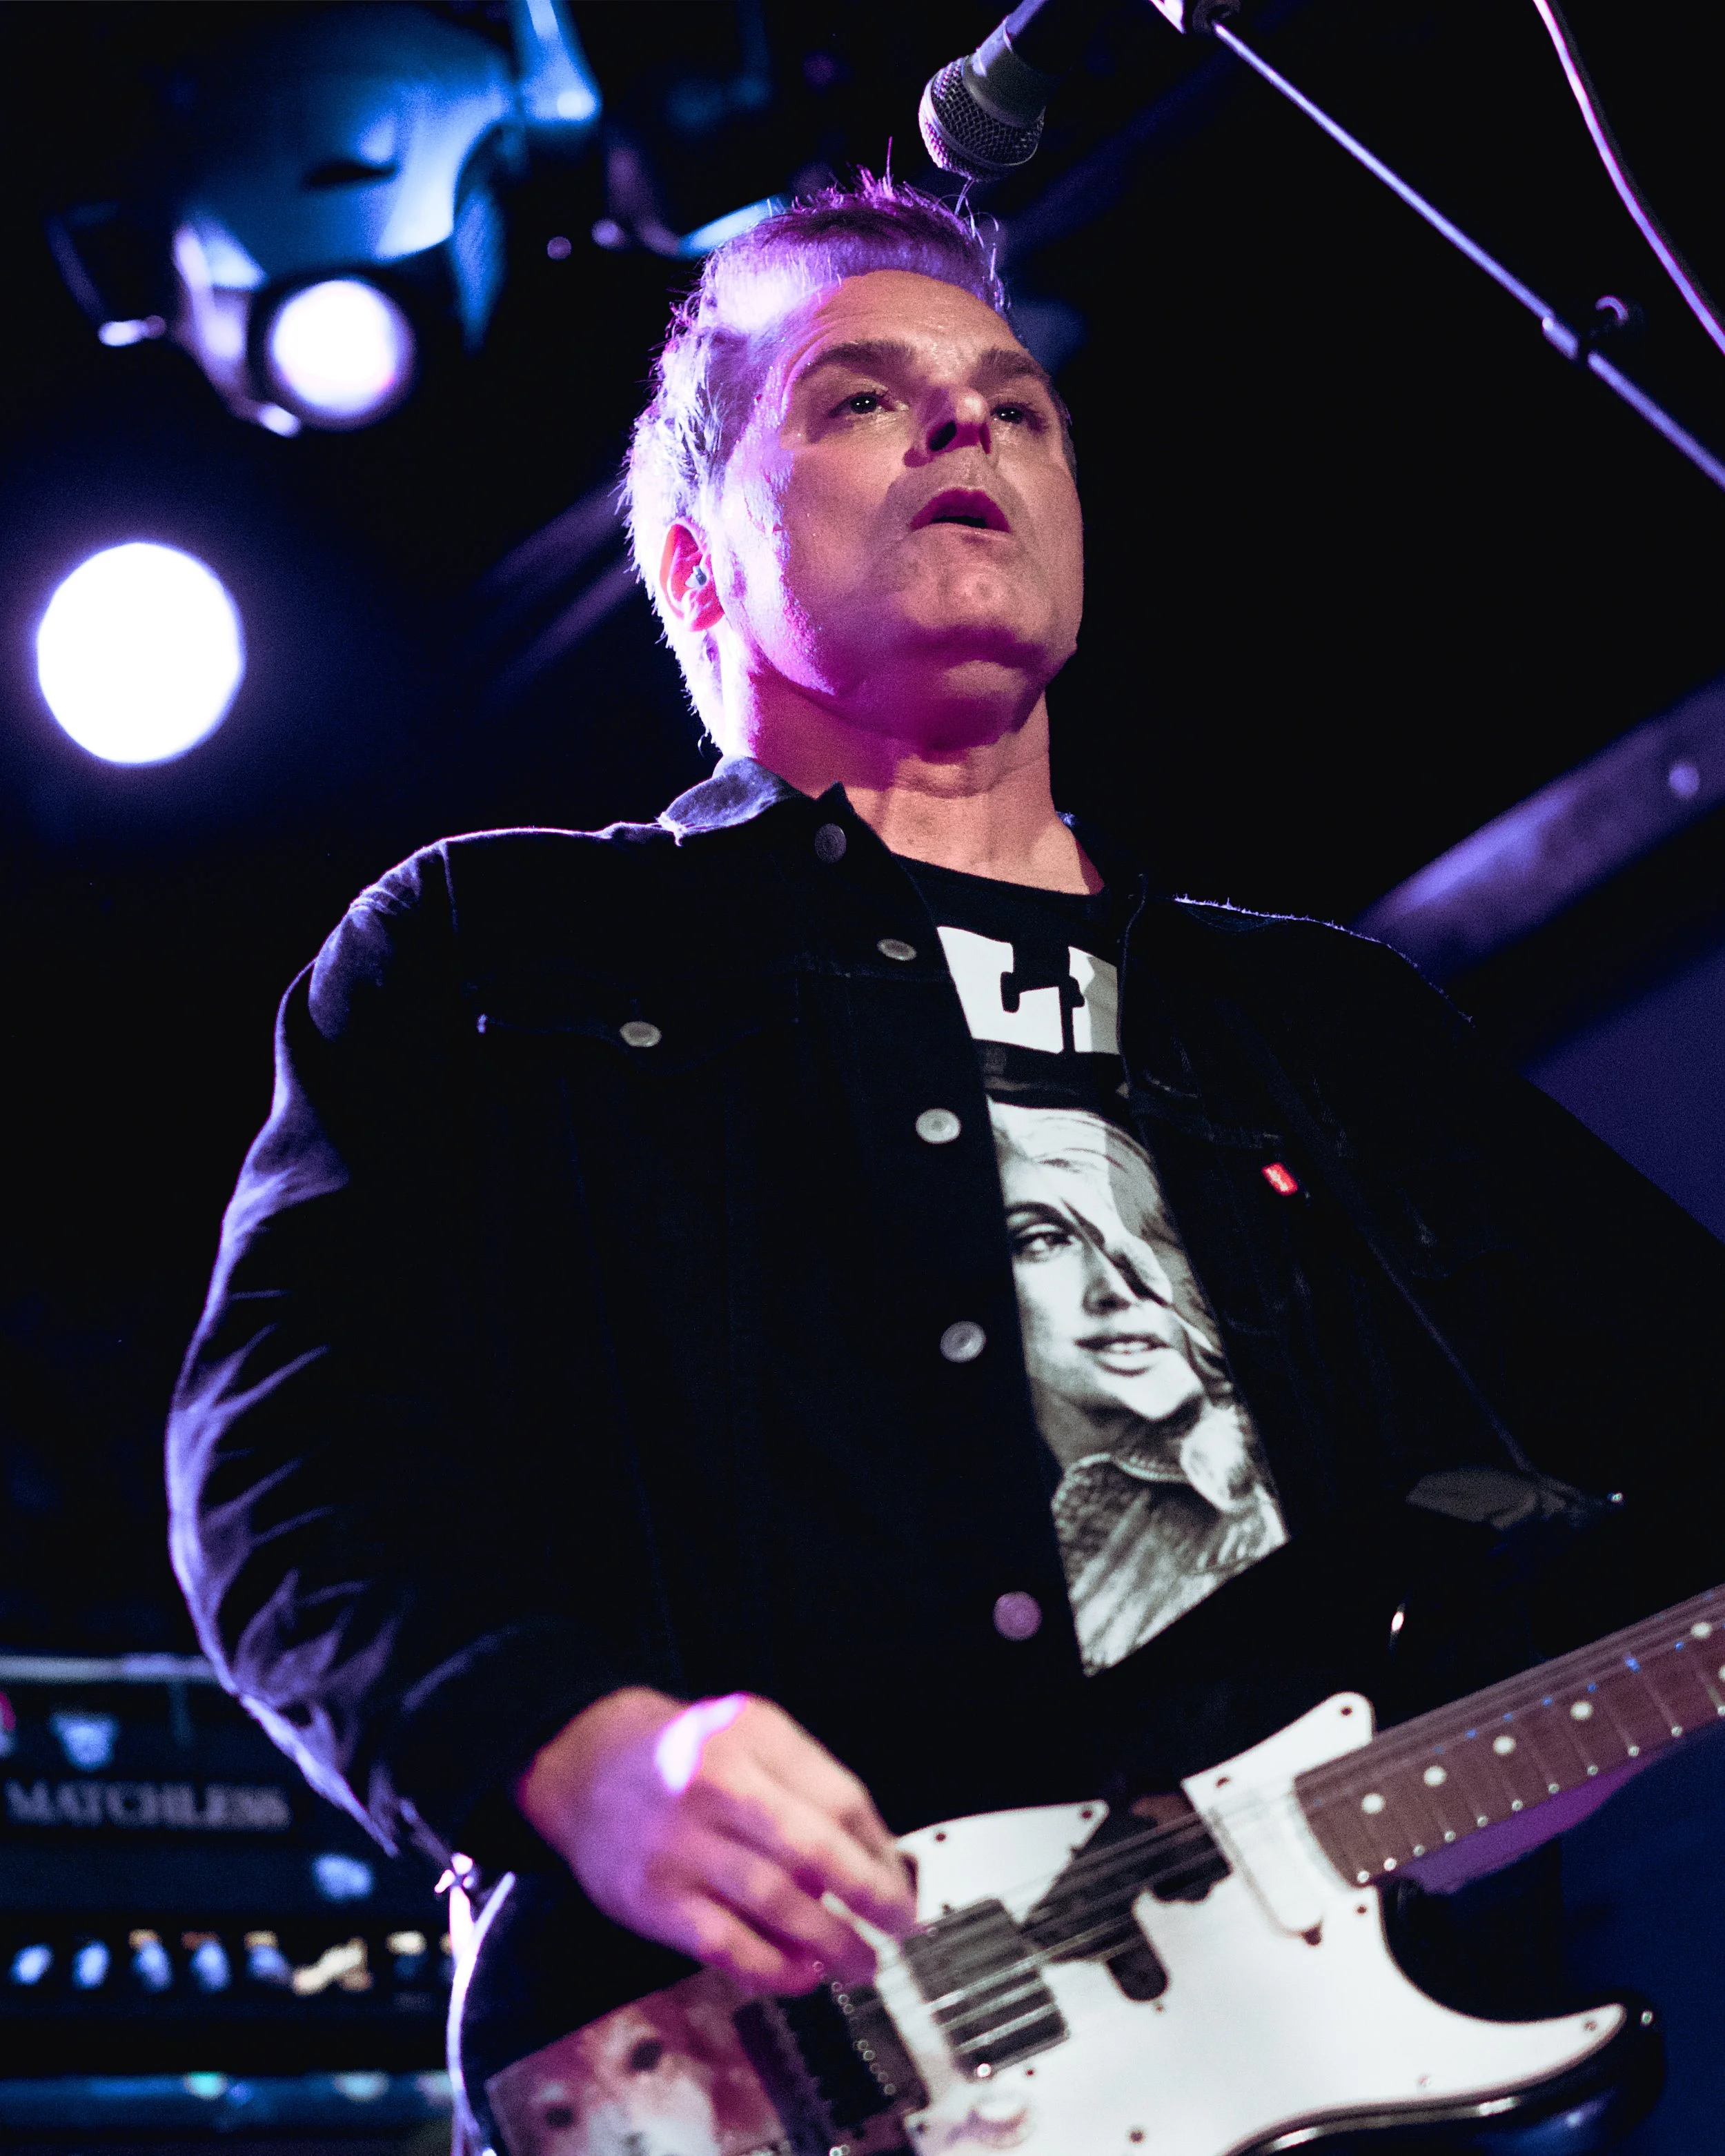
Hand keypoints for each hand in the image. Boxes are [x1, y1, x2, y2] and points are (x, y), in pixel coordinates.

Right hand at [514, 1687, 916, 1993]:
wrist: (584, 1763)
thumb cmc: (685, 1755)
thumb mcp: (748, 1735)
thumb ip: (805, 1783)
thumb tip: (874, 1858)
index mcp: (753, 1734)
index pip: (840, 1797)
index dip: (881, 1850)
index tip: (901, 1883)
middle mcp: (717, 1781)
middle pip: (813, 1848)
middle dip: (871, 1896)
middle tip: (902, 1926)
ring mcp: (681, 1842)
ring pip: (777, 1902)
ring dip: (832, 1941)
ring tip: (861, 1962)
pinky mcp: (653, 1898)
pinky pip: (728, 1945)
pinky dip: (775, 1968)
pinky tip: (803, 1975)